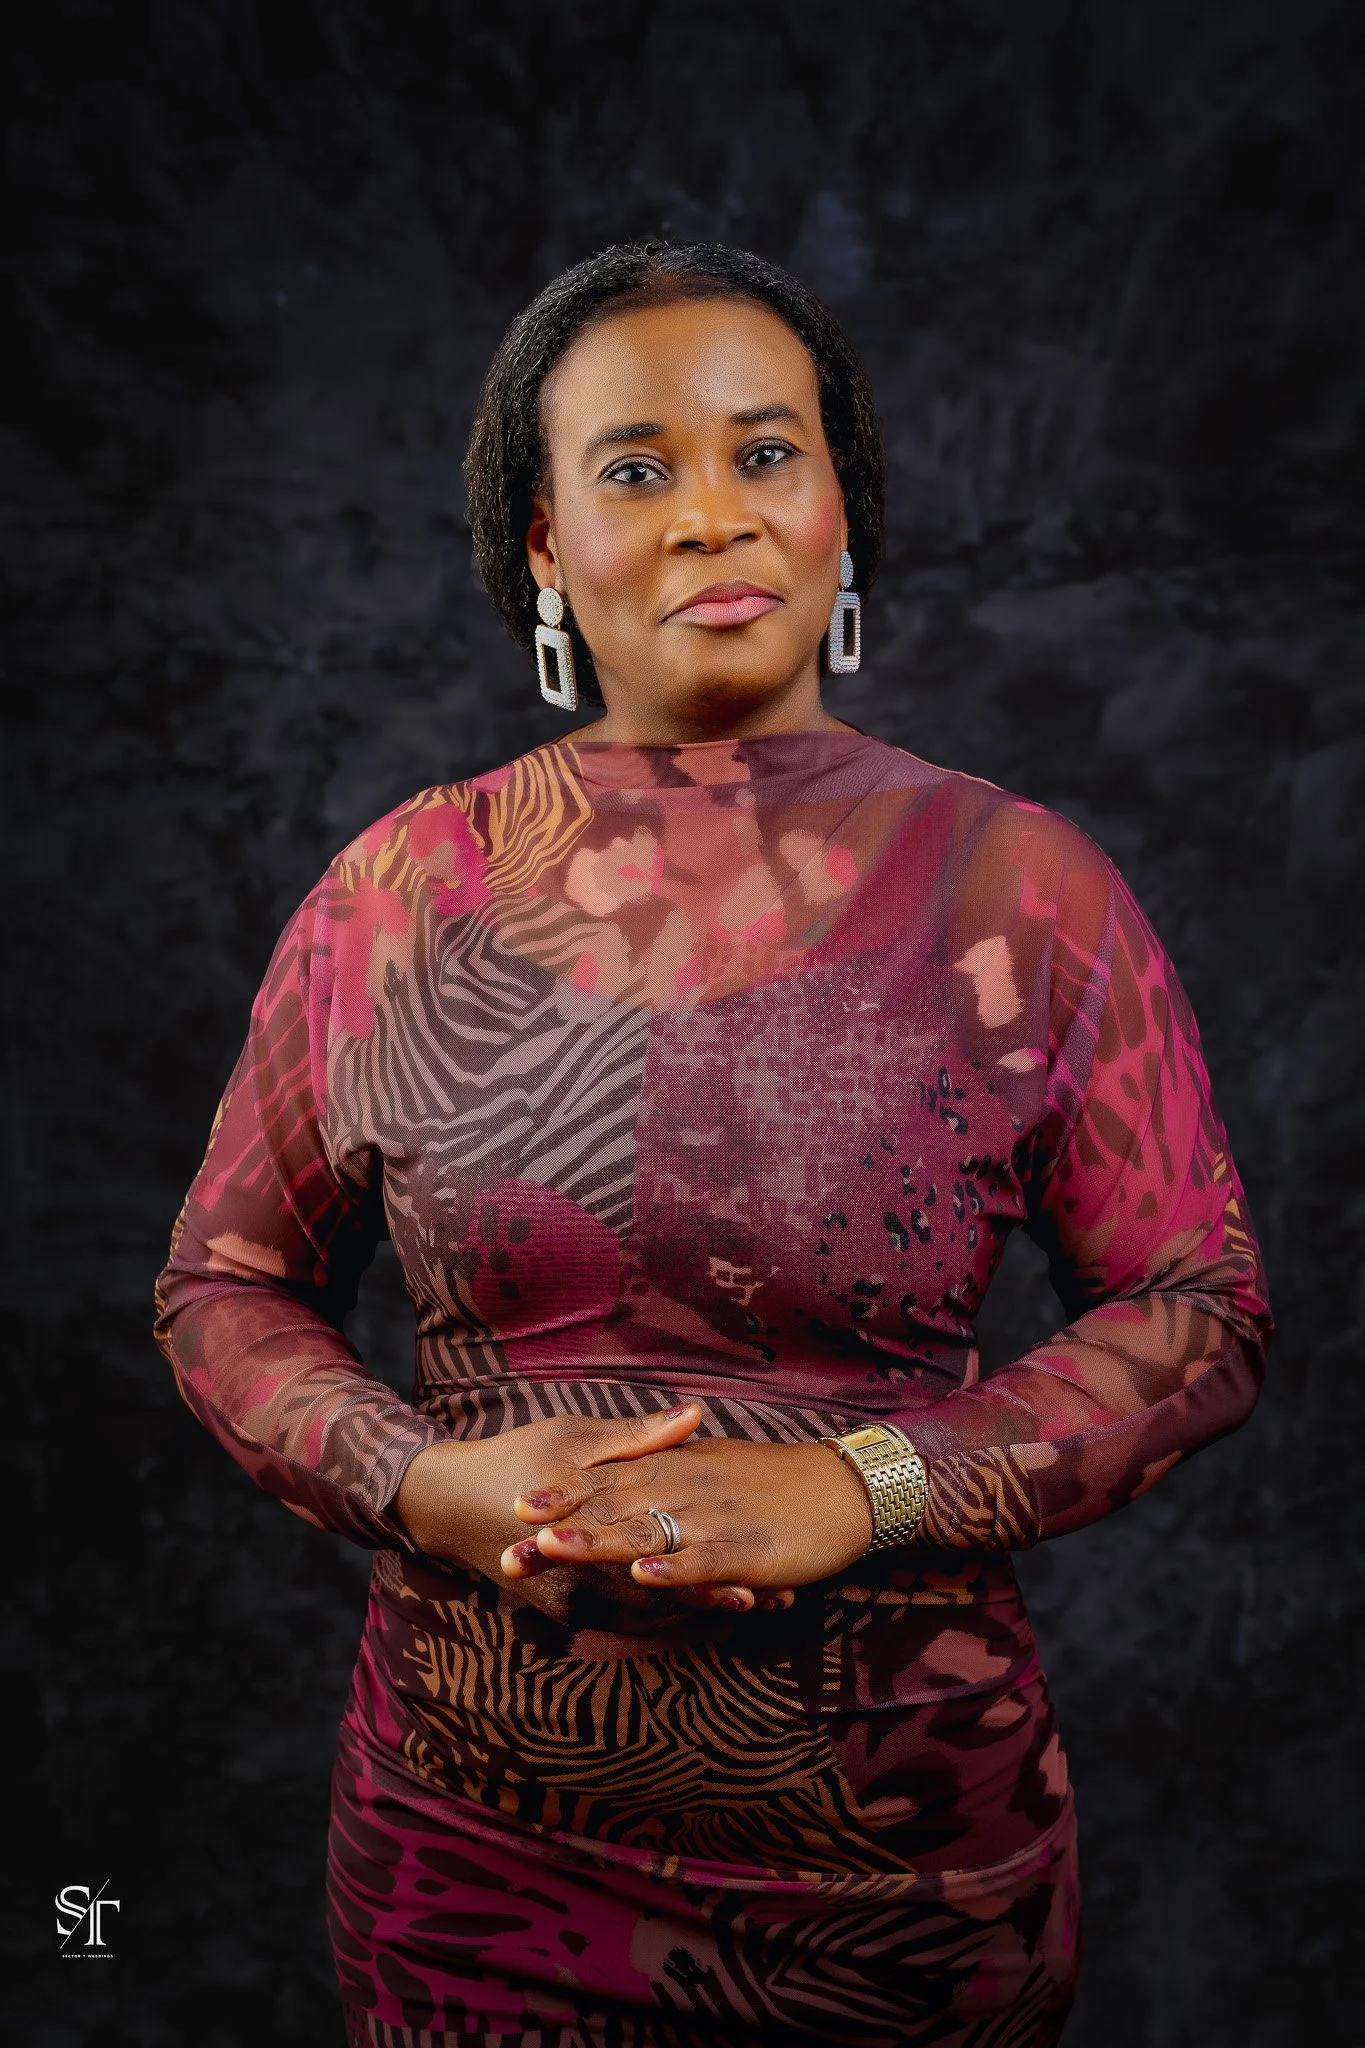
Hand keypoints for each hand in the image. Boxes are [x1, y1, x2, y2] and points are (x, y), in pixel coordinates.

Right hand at [393, 1405, 777, 1627]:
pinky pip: (629, 1620)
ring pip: (651, 1617)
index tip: (767, 1574)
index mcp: (588, 1534)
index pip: (665, 1563)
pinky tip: (704, 1608)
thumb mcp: (575, 1437)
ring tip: (758, 1605)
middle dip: (722, 1599)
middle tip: (780, 1596)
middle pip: (666, 1602)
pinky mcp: (567, 1609)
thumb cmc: (514, 1459)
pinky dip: (669, 1615)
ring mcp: (572, 1602)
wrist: (447, 1503)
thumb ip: (640, 1437)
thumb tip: (696, 1414)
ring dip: (702, 1612)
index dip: (717, 1570)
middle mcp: (580, 1582)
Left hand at [504, 1402, 874, 1595]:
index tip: (515, 1503)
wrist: (844, 1489)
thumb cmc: (776, 1482)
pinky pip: (703, 1559)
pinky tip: (643, 1575)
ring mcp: (715, 1519)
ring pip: (648, 1530)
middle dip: (562, 1523)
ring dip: (599, 1540)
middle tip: (510, 1537)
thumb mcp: (713, 1467)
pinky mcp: (746, 1549)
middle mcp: (688, 1489)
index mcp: (678, 1470)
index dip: (563, 1494)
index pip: (609, 1481)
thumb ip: (670, 1467)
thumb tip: (631, 1474)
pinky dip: (673, 1567)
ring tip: (554, 1546)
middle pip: (615, 1506)